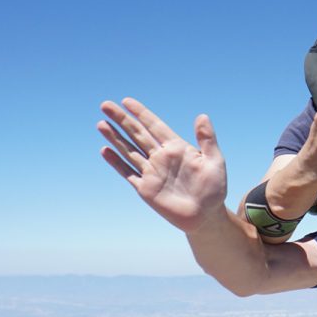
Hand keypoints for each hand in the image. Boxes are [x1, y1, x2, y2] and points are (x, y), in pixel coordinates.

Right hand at [98, 98, 226, 232]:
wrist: (206, 215)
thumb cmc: (214, 188)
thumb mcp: (215, 161)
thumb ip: (207, 140)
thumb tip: (202, 116)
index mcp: (177, 148)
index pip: (155, 126)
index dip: (141, 113)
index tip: (126, 101)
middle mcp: (161, 157)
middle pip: (137, 134)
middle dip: (122, 120)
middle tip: (105, 105)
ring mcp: (152, 172)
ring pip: (129, 150)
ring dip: (115, 138)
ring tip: (101, 124)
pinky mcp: (146, 188)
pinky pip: (128, 172)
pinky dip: (116, 162)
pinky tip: (105, 150)